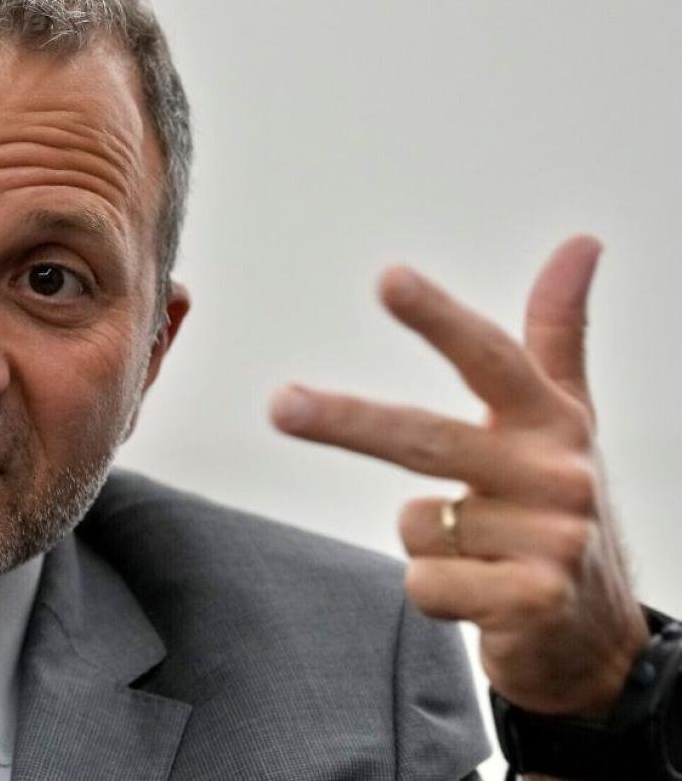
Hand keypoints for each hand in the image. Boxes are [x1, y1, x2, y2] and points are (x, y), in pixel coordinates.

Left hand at [269, 235, 649, 716]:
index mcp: (553, 422)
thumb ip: (558, 332)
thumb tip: (581, 242)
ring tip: (479, 553)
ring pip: (416, 524)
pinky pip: (425, 583)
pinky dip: (435, 593)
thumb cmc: (557, 507)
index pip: (491, 358)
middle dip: (347, 420)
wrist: (595, 633)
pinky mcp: (532, 601)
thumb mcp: (566, 420)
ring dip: (427, 543)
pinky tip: (480, 595)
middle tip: (281, 403)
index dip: (438, 319)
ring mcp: (551, 541)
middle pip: (426, 439)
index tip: (389, 277)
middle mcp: (558, 475)